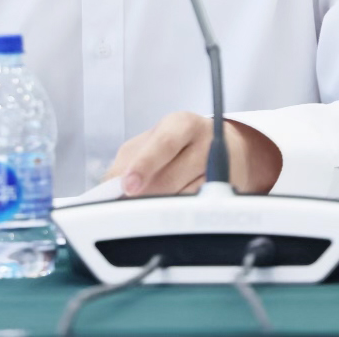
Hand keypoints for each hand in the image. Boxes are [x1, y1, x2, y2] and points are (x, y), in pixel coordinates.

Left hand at [106, 111, 280, 197]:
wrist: (230, 149)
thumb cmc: (183, 145)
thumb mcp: (155, 141)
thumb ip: (129, 159)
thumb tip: (109, 186)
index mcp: (181, 124)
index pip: (163, 143)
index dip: (144, 165)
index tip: (127, 186)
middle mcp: (205, 143)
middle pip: (172, 177)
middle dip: (146, 194)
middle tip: (129, 206)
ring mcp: (220, 172)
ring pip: (184, 198)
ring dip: (162, 208)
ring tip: (151, 209)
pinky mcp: (228, 195)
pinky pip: (198, 210)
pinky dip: (181, 215)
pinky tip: (174, 213)